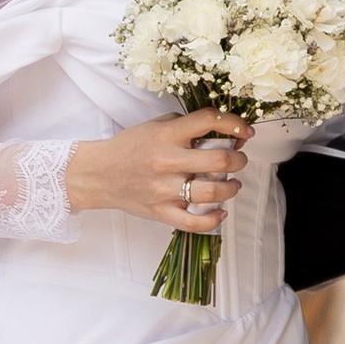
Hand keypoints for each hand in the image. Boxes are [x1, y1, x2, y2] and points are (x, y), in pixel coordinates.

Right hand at [68, 113, 248, 232]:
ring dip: (232, 187)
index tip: (246, 130)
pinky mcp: (161, 212)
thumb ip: (187, 126)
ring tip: (232, 184)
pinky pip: (194, 222)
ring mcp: (164, 190)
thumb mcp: (156, 126)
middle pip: (220, 160)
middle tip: (239, 159)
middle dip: (239, 159)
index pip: (208, 121)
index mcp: (166, 135)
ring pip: (213, 192)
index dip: (234, 122)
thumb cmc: (130, 148)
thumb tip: (225, 132)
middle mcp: (167, 161)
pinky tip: (220, 212)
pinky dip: (214, 219)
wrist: (98, 174)